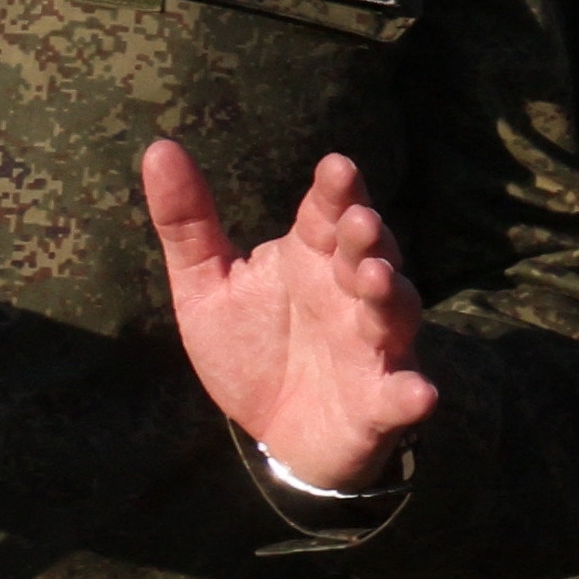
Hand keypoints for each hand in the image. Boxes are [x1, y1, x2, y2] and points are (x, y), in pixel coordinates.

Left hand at [147, 142, 431, 491]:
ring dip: (391, 297)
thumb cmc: (250, 349)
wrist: (276, 432)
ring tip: (377, 281)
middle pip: (369, 255)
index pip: (328, 215)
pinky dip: (411, 393)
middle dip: (368, 238)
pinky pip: (400, 394)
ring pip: (393, 314)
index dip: (337, 192)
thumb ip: (187, 223)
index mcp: (311, 260)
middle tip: (358, 221)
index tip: (337, 167)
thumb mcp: (205, 286)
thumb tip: (159, 147)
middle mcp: (350, 296)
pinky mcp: (380, 402)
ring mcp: (372, 347)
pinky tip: (419, 393)